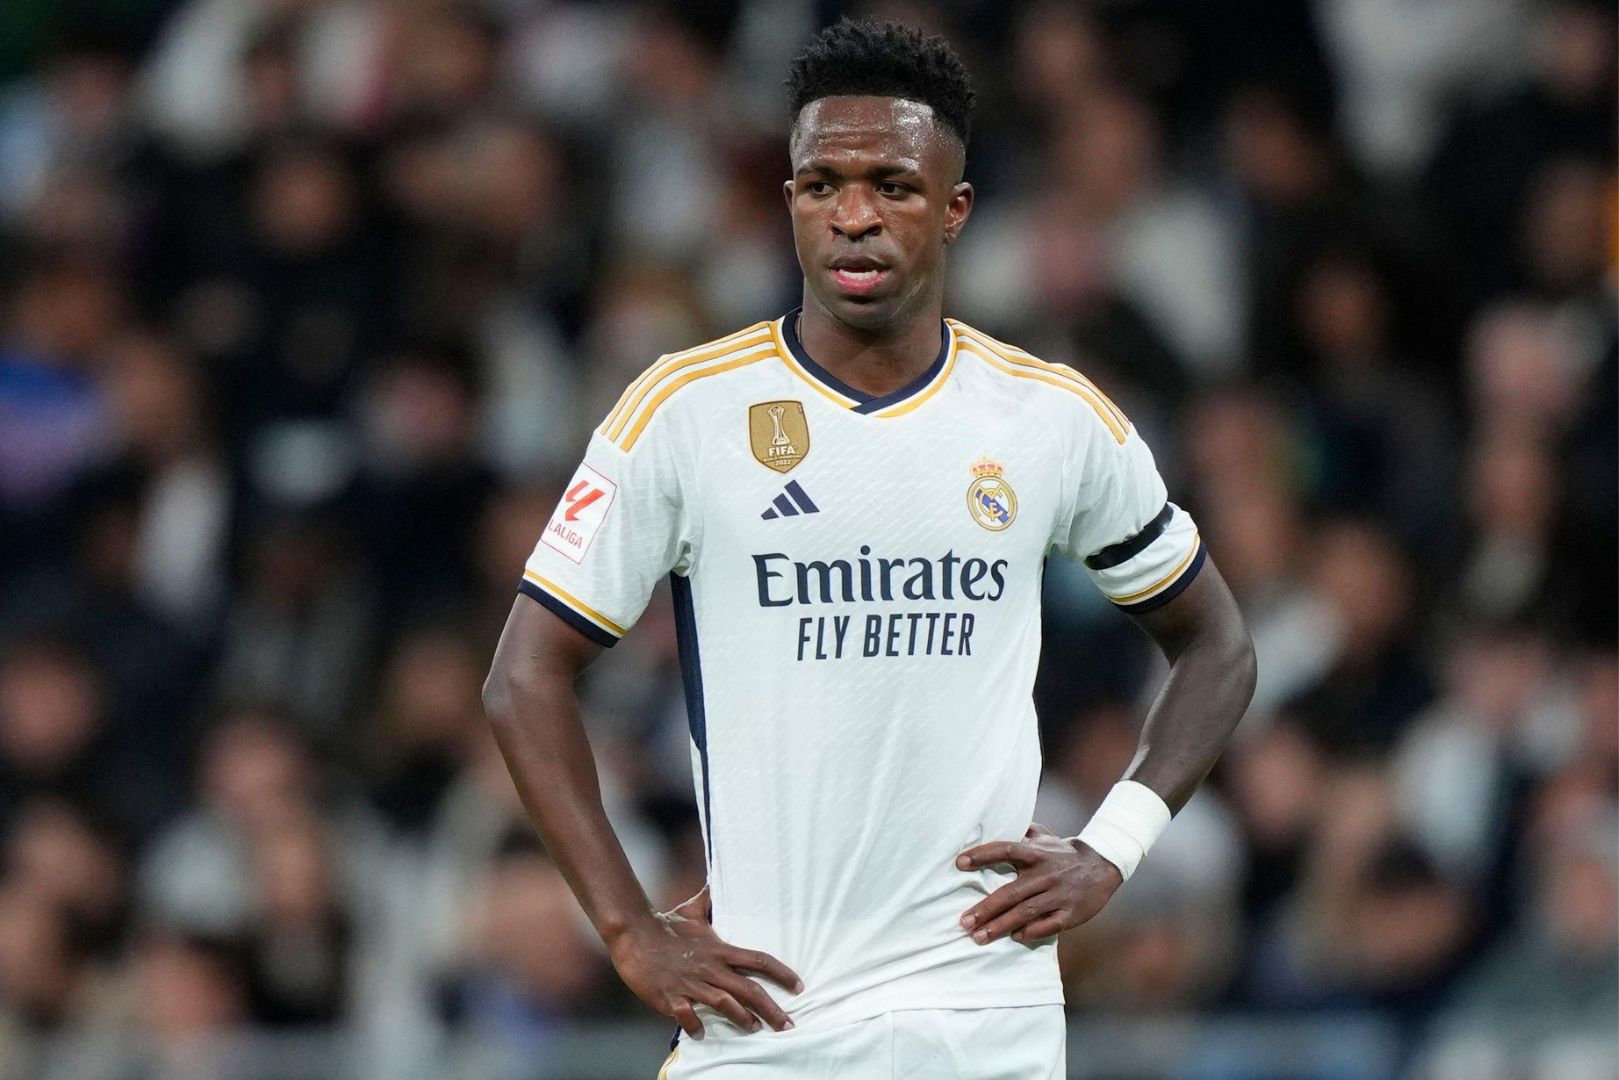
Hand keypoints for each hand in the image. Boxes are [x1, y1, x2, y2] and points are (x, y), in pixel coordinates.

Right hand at [607, 886, 802, 1037]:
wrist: (634, 933)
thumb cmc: (665, 924)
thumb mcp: (691, 911)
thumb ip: (708, 901)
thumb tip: (716, 883)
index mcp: (719, 950)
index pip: (758, 960)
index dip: (781, 973)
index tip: (799, 986)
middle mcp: (711, 968)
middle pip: (749, 990)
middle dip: (772, 1009)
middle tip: (788, 1026)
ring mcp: (691, 984)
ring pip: (725, 1004)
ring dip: (743, 1019)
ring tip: (755, 1030)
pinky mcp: (670, 997)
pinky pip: (687, 1016)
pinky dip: (696, 1026)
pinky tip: (702, 1033)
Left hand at [956, 822, 1122, 944]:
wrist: (1103, 865)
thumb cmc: (1063, 852)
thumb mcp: (1044, 836)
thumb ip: (1020, 831)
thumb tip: (994, 820)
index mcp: (1036, 854)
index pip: (1005, 850)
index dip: (982, 856)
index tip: (959, 863)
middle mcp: (1044, 874)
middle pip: (1010, 892)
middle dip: (985, 908)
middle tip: (964, 922)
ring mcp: (1057, 895)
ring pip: (1025, 912)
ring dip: (1000, 926)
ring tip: (978, 937)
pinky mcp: (1070, 913)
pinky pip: (1048, 925)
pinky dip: (1031, 932)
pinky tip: (1014, 937)